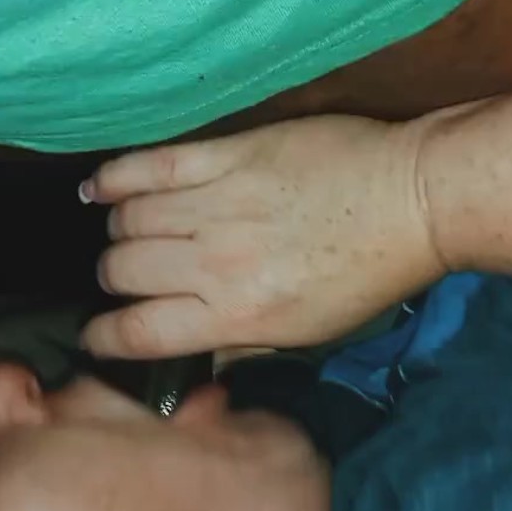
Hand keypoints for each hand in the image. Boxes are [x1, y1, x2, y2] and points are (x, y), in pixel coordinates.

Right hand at [80, 115, 447, 358]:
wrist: (413, 199)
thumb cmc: (368, 275)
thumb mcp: (309, 334)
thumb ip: (243, 345)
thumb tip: (196, 355)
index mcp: (238, 316)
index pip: (139, 332)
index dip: (104, 337)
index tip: (98, 333)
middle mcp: (219, 264)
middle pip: (123, 270)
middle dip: (115, 278)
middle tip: (131, 275)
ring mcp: (221, 204)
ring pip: (129, 218)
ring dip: (120, 229)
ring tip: (132, 231)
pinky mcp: (230, 155)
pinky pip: (151, 165)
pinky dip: (115, 177)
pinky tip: (98, 189)